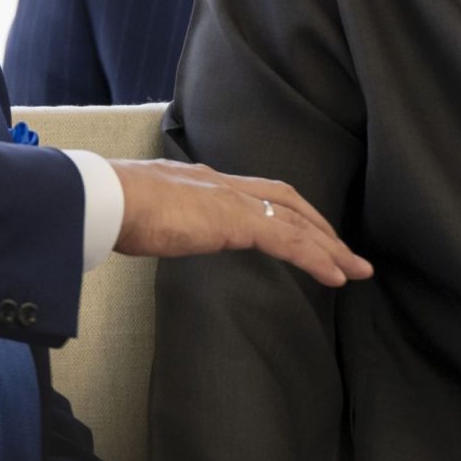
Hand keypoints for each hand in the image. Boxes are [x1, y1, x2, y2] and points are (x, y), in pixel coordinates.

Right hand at [109, 159, 371, 288]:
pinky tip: (336, 276)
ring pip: (296, 222)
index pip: (257, 193)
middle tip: (346, 254)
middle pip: (287, 202)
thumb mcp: (143, 215)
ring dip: (330, 246)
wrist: (104, 197)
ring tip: (355, 270)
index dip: (287, 213)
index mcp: (202, 184)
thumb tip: (156, 229)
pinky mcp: (236, 221)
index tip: (306, 233)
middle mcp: (223, 185)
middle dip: (320, 228)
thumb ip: (161, 220)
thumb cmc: (109, 208)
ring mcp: (231, 200)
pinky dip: (317, 257)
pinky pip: (289, 241)